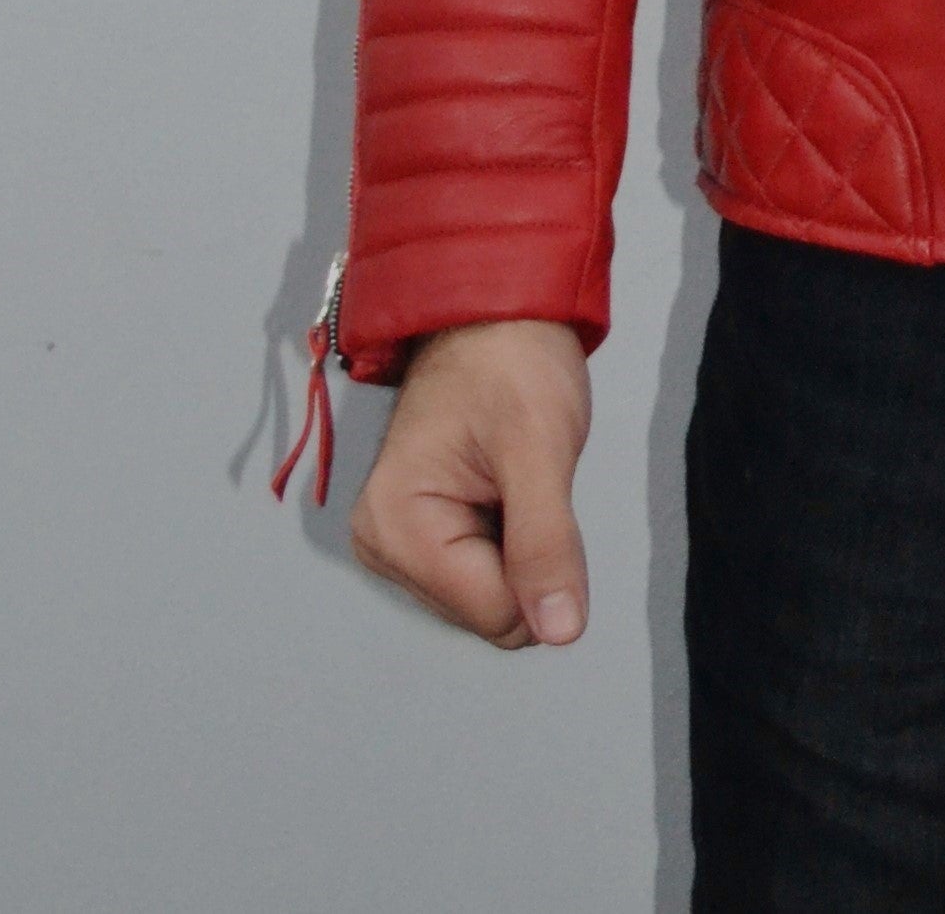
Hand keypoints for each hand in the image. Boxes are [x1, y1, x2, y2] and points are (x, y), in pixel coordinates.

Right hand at [348, 318, 591, 650]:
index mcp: (397, 528)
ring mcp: (400, 543)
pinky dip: (510, 537)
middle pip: (488, 611)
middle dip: (526, 556)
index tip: (538, 493)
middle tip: (526, 482)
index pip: (493, 612)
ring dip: (519, 544)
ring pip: (490, 597)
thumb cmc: (512, 363)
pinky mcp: (422, 535)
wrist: (497, 311)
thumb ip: (546, 544)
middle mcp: (384, 547)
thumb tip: (560, 632)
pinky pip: (485, 572)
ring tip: (512, 478)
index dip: (541, 569)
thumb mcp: (540, 449)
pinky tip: (503, 488)